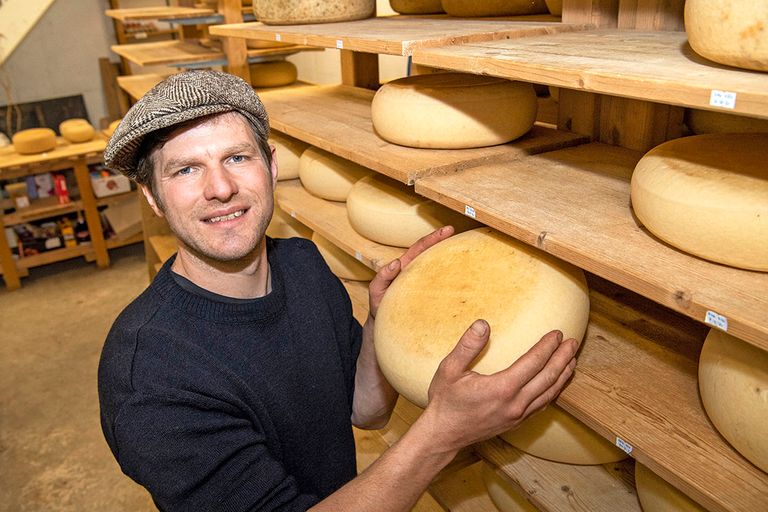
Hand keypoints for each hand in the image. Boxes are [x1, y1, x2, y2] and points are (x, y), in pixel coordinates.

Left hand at [368, 226, 453, 318]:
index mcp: (405, 267)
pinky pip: (441, 286)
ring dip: (448, 256)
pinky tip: (462, 277)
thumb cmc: (380, 304)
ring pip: (438, 267)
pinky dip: (450, 279)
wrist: (384, 323)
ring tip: (462, 248)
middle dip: (442, 240)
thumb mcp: (377, 290)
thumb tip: (396, 263)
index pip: (420, 249)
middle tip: (455, 232)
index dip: (432, 238)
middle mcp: (416, 272)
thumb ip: (383, 277)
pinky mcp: (430, 296)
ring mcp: (424, 283)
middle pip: (431, 252)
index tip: (447, 230)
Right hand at [421, 322, 577, 453]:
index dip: (547, 347)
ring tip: (572, 360)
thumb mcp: (449, 369)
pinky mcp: (516, 423)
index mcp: (502, 388)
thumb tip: (482, 324)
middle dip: (562, 358)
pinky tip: (557, 384)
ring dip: (563, 375)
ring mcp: (518, 415)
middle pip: (548, 377)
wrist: (443, 435)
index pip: (533, 363)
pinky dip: (554, 392)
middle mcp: (515, 403)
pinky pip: (542, 406)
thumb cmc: (445, 401)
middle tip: (573, 342)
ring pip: (549, 394)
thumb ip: (467, 346)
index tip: (557, 333)